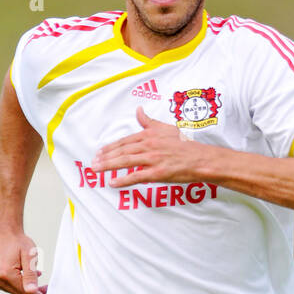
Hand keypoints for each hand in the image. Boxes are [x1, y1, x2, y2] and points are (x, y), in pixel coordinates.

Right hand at [0, 227, 46, 293]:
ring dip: (26, 288)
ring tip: (37, 277)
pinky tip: (25, 276)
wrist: (4, 232)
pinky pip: (8, 287)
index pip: (25, 293)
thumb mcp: (29, 256)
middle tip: (46, 289)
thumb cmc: (17, 241)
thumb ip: (31, 275)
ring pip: (14, 291)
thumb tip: (32, 291)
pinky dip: (18, 284)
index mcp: (5, 274)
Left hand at [91, 106, 205, 184]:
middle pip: (122, 151)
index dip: (110, 147)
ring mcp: (153, 159)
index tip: (100, 152)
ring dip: (109, 166)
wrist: (201, 159)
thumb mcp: (166, 129)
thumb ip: (149, 122)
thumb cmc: (185, 145)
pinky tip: (113, 183)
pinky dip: (123, 180)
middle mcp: (149, 145)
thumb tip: (139, 111)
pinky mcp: (158, 173)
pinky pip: (137, 177)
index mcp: (149, 135)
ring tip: (97, 171)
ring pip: (126, 162)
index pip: (125, 141)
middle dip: (105, 157)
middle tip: (93, 163)